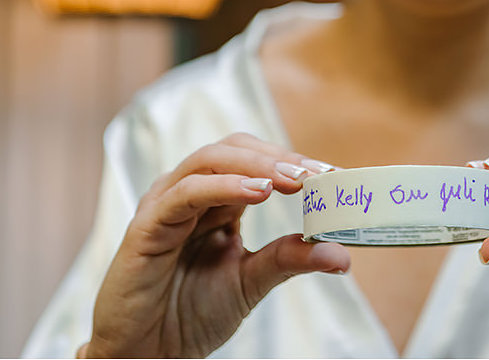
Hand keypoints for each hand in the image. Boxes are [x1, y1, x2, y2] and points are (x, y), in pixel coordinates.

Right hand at [81, 133, 348, 357]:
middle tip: (319, 174)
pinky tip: (257, 192)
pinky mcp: (146, 227)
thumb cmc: (190, 314)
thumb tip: (342, 254)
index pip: (257, 161)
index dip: (295, 161)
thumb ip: (290, 259)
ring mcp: (165, 205)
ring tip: (293, 179)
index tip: (336, 176)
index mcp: (217, 200)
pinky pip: (185, 193)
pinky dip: (222, 186)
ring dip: (256, 165)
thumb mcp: (252, 281)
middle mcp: (191, 193)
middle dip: (280, 157)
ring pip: (210, 160)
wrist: (147, 355)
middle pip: (235, 149)